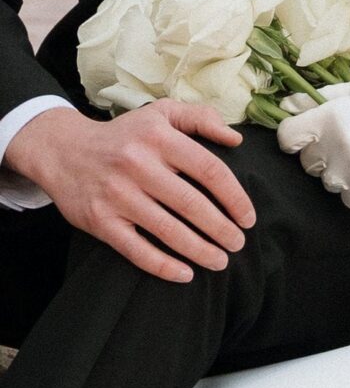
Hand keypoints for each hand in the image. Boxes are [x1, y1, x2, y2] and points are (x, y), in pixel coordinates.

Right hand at [5, 100, 255, 281]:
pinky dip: (163, 266)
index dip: (234, 197)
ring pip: (168, 230)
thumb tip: (236, 138)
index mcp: (159, 138)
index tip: (248, 217)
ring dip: (200, 250)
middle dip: (222, 229)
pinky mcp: (101, 221)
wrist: (64, 150)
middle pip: (192, 204)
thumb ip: (201, 118)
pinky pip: (137, 250)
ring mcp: (118, 195)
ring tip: (220, 261)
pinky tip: (185, 273)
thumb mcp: (161, 113)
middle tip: (238, 244)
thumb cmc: (125, 134)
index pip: (209, 169)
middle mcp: (138, 165)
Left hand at [277, 80, 349, 208]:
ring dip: (339, 173)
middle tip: (347, 145)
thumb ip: (323, 96)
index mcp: (331, 116)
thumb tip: (288, 104)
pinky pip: (347, 198)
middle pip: (306, 161)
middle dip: (320, 155)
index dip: (293, 138)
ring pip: (325, 181)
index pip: (287, 136)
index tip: (305, 139)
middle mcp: (335, 145)